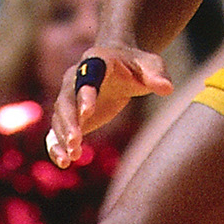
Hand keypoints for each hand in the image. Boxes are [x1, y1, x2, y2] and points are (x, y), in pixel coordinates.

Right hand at [46, 44, 169, 168]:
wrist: (119, 65)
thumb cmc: (136, 64)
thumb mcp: (150, 64)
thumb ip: (156, 74)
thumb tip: (167, 88)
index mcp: (95, 61)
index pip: (87, 76)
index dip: (86, 92)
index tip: (88, 111)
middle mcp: (76, 78)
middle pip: (66, 99)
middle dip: (69, 121)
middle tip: (75, 141)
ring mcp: (70, 98)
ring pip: (59, 117)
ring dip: (62, 138)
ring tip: (70, 159)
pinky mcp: (71, 116)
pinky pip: (56, 130)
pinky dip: (56, 146)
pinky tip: (63, 162)